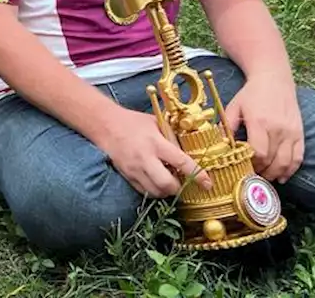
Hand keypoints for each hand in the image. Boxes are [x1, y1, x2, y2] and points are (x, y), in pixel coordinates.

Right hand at [96, 108, 212, 198]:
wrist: (106, 125)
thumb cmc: (134, 122)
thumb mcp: (156, 123)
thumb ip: (172, 136)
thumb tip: (190, 147)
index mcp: (156, 142)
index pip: (181, 162)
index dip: (197, 175)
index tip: (208, 183)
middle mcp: (145, 158)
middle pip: (167, 184)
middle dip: (179, 188)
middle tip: (183, 183)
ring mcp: (134, 169)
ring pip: (155, 192)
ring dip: (166, 192)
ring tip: (170, 183)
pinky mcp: (127, 176)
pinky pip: (144, 192)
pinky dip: (154, 191)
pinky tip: (157, 183)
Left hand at [223, 74, 304, 183]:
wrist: (274, 79)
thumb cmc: (251, 93)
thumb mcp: (234, 106)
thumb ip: (227, 125)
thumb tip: (220, 145)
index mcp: (259, 122)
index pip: (258, 153)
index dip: (251, 164)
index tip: (243, 166)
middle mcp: (277, 128)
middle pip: (271, 161)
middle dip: (261, 172)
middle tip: (251, 175)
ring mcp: (291, 132)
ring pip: (285, 163)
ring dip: (274, 174)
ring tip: (264, 178)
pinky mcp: (299, 133)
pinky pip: (298, 157)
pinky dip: (290, 170)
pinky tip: (282, 177)